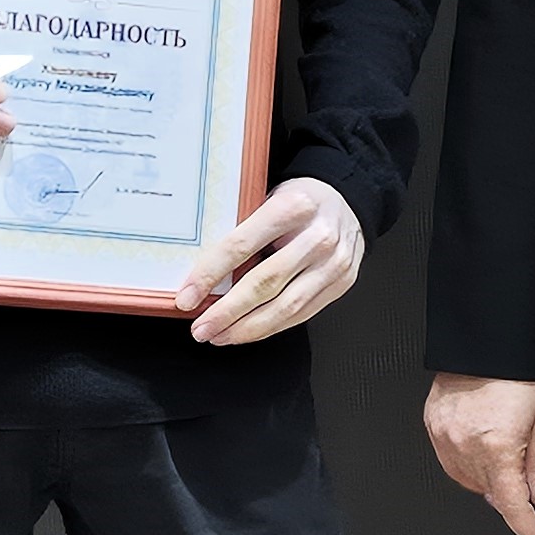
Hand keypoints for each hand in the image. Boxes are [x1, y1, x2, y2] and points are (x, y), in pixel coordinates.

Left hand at [178, 177, 363, 344]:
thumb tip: (203, 273)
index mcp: (292, 207)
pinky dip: (271, 327)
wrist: (347, 200)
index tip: (188, 296)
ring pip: (285, 307)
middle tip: (201, 328)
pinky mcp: (341, 283)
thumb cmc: (300, 201)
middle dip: (227, 313)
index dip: (209, 275)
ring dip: (247, 328)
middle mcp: (317, 236)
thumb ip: (243, 231)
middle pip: (263, 284)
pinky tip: (249, 331)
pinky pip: (302, 314)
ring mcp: (334, 263)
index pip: (241, 246)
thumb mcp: (268, 198)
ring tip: (220, 335)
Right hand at [423, 373, 534, 534]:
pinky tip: (482, 448)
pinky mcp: (433, 427)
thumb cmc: (519, 374)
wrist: (487, 341)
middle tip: (528, 488)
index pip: (511, 505)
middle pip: (491, 495)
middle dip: (511, 497)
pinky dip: (469, 464)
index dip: (526, 527)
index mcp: (497, 448)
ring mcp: (445, 439)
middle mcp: (466, 448)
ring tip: (504, 455)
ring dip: (489, 481)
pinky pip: (452, 462)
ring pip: (469, 482)